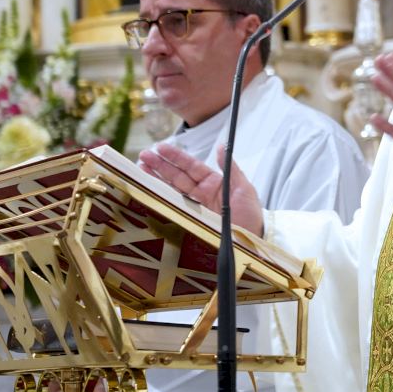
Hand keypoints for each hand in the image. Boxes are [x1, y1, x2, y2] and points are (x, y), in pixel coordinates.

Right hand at [138, 143, 264, 236]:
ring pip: (172, 190)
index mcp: (214, 184)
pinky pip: (173, 208)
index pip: (191, 167)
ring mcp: (194, 208)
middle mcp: (201, 194)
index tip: (161, 147)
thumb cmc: (251, 216)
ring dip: (156, 179)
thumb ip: (231, 168)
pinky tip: (148, 192)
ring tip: (140, 169)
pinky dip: (160, 199)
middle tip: (143, 155)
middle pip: (177, 176)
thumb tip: (222, 146)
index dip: (176, 157)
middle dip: (160, 165)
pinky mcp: (190, 222)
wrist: (251, 245)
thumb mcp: (244, 189)